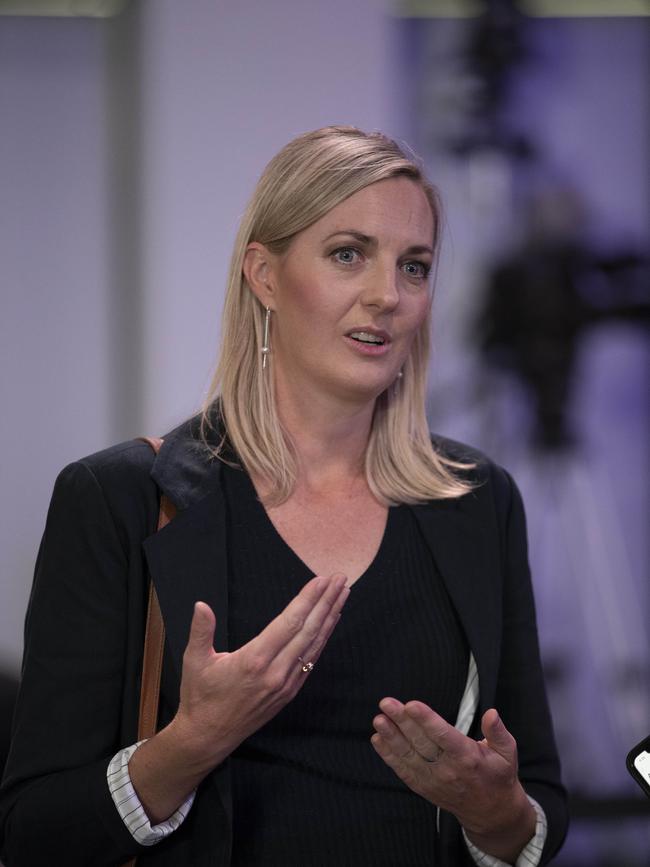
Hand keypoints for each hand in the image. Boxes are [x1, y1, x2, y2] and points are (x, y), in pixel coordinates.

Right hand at [171, 573, 349, 770]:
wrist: (209, 737)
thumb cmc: (200, 696)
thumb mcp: (194, 662)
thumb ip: (200, 631)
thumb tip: (201, 605)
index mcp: (254, 660)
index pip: (289, 623)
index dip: (307, 600)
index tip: (321, 581)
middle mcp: (275, 672)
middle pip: (308, 630)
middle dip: (326, 602)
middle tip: (340, 579)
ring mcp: (285, 684)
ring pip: (314, 644)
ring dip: (330, 617)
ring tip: (343, 594)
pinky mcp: (289, 692)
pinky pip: (311, 660)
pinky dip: (323, 638)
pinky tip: (330, 622)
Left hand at [371, 700, 535, 861]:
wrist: (490, 813)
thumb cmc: (497, 776)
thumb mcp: (507, 753)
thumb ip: (498, 732)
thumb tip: (492, 713)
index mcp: (468, 757)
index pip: (444, 736)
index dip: (426, 720)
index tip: (411, 705)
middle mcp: (448, 769)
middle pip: (421, 742)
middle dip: (402, 721)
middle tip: (387, 703)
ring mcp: (433, 780)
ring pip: (408, 756)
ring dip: (391, 737)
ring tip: (379, 719)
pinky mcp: (423, 787)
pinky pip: (403, 770)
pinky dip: (389, 756)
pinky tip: (378, 739)